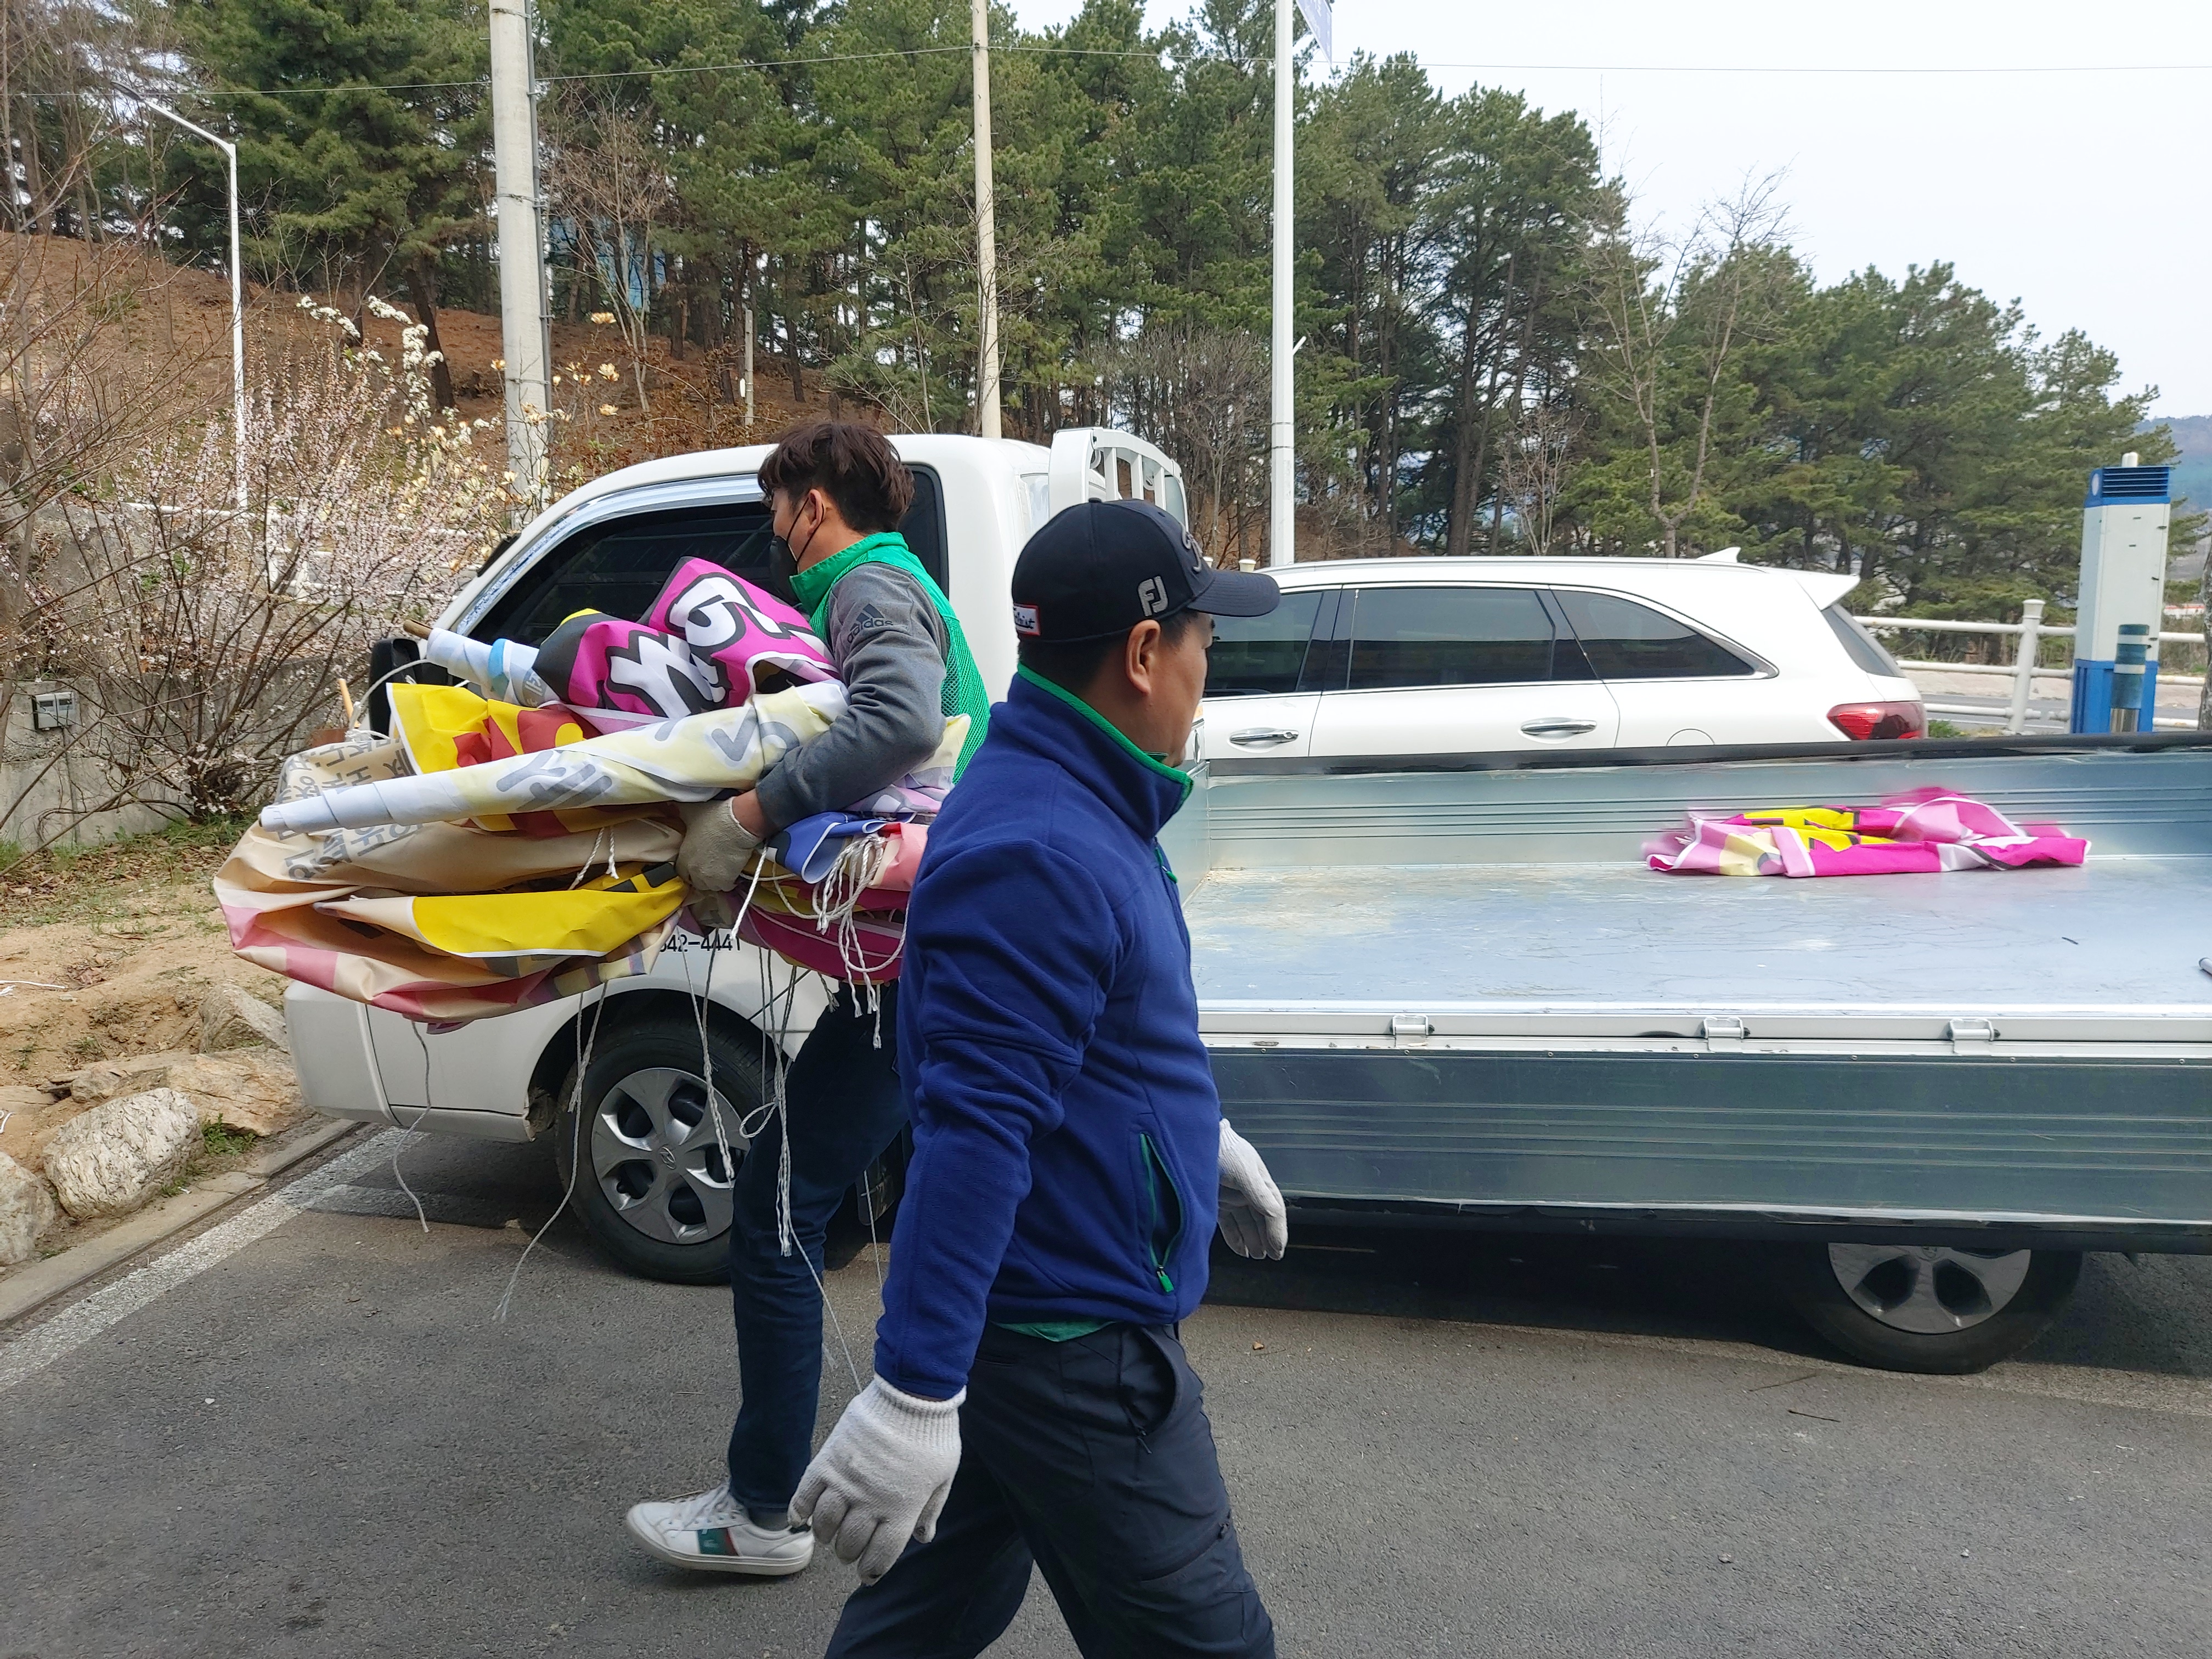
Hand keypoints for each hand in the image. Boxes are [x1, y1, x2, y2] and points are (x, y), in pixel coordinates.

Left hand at [676, 795, 762, 895]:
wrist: (737, 822)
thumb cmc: (713, 816)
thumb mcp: (690, 812)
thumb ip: (678, 813)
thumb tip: (669, 806)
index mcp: (683, 857)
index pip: (681, 872)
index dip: (689, 868)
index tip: (697, 863)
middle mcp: (694, 871)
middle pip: (696, 882)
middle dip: (702, 876)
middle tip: (711, 867)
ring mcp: (709, 878)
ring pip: (710, 886)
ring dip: (714, 881)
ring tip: (721, 871)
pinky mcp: (725, 880)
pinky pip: (725, 887)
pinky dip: (728, 882)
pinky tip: (732, 872)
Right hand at [792, 1378, 964, 1582]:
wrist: (912, 1395)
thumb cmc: (933, 1436)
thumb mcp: (942, 1477)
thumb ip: (930, 1509)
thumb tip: (923, 1538)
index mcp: (902, 1509)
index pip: (881, 1554)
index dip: (872, 1570)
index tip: (867, 1575)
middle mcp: (871, 1502)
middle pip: (851, 1543)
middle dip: (849, 1553)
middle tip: (849, 1551)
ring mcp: (847, 1482)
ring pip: (826, 1524)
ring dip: (826, 1536)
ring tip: (829, 1536)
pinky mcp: (829, 1461)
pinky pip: (805, 1494)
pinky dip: (799, 1511)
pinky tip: (800, 1519)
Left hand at [1217, 1119, 1287, 1259]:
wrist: (1195, 1140)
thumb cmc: (1223, 1150)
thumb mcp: (1244, 1171)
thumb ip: (1258, 1194)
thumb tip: (1275, 1214)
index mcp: (1261, 1182)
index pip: (1274, 1210)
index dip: (1277, 1231)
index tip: (1278, 1250)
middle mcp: (1248, 1191)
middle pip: (1261, 1219)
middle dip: (1267, 1239)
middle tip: (1271, 1257)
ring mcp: (1232, 1197)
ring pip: (1246, 1224)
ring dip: (1253, 1240)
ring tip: (1257, 1256)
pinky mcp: (1216, 1202)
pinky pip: (1229, 1224)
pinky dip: (1235, 1238)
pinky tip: (1241, 1250)